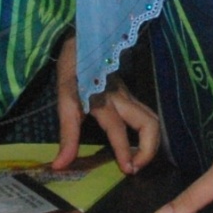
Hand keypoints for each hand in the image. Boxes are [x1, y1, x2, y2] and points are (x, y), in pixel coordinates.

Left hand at [55, 36, 161, 172]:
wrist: (84, 41)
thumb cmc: (73, 70)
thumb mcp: (64, 100)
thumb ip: (66, 134)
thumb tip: (60, 165)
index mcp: (103, 99)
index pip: (118, 128)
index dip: (124, 151)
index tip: (127, 171)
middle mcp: (122, 99)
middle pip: (149, 123)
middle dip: (148, 149)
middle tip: (135, 168)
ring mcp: (130, 96)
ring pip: (152, 119)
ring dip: (151, 143)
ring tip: (138, 160)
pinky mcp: (131, 97)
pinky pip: (146, 116)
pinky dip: (147, 135)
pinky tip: (137, 146)